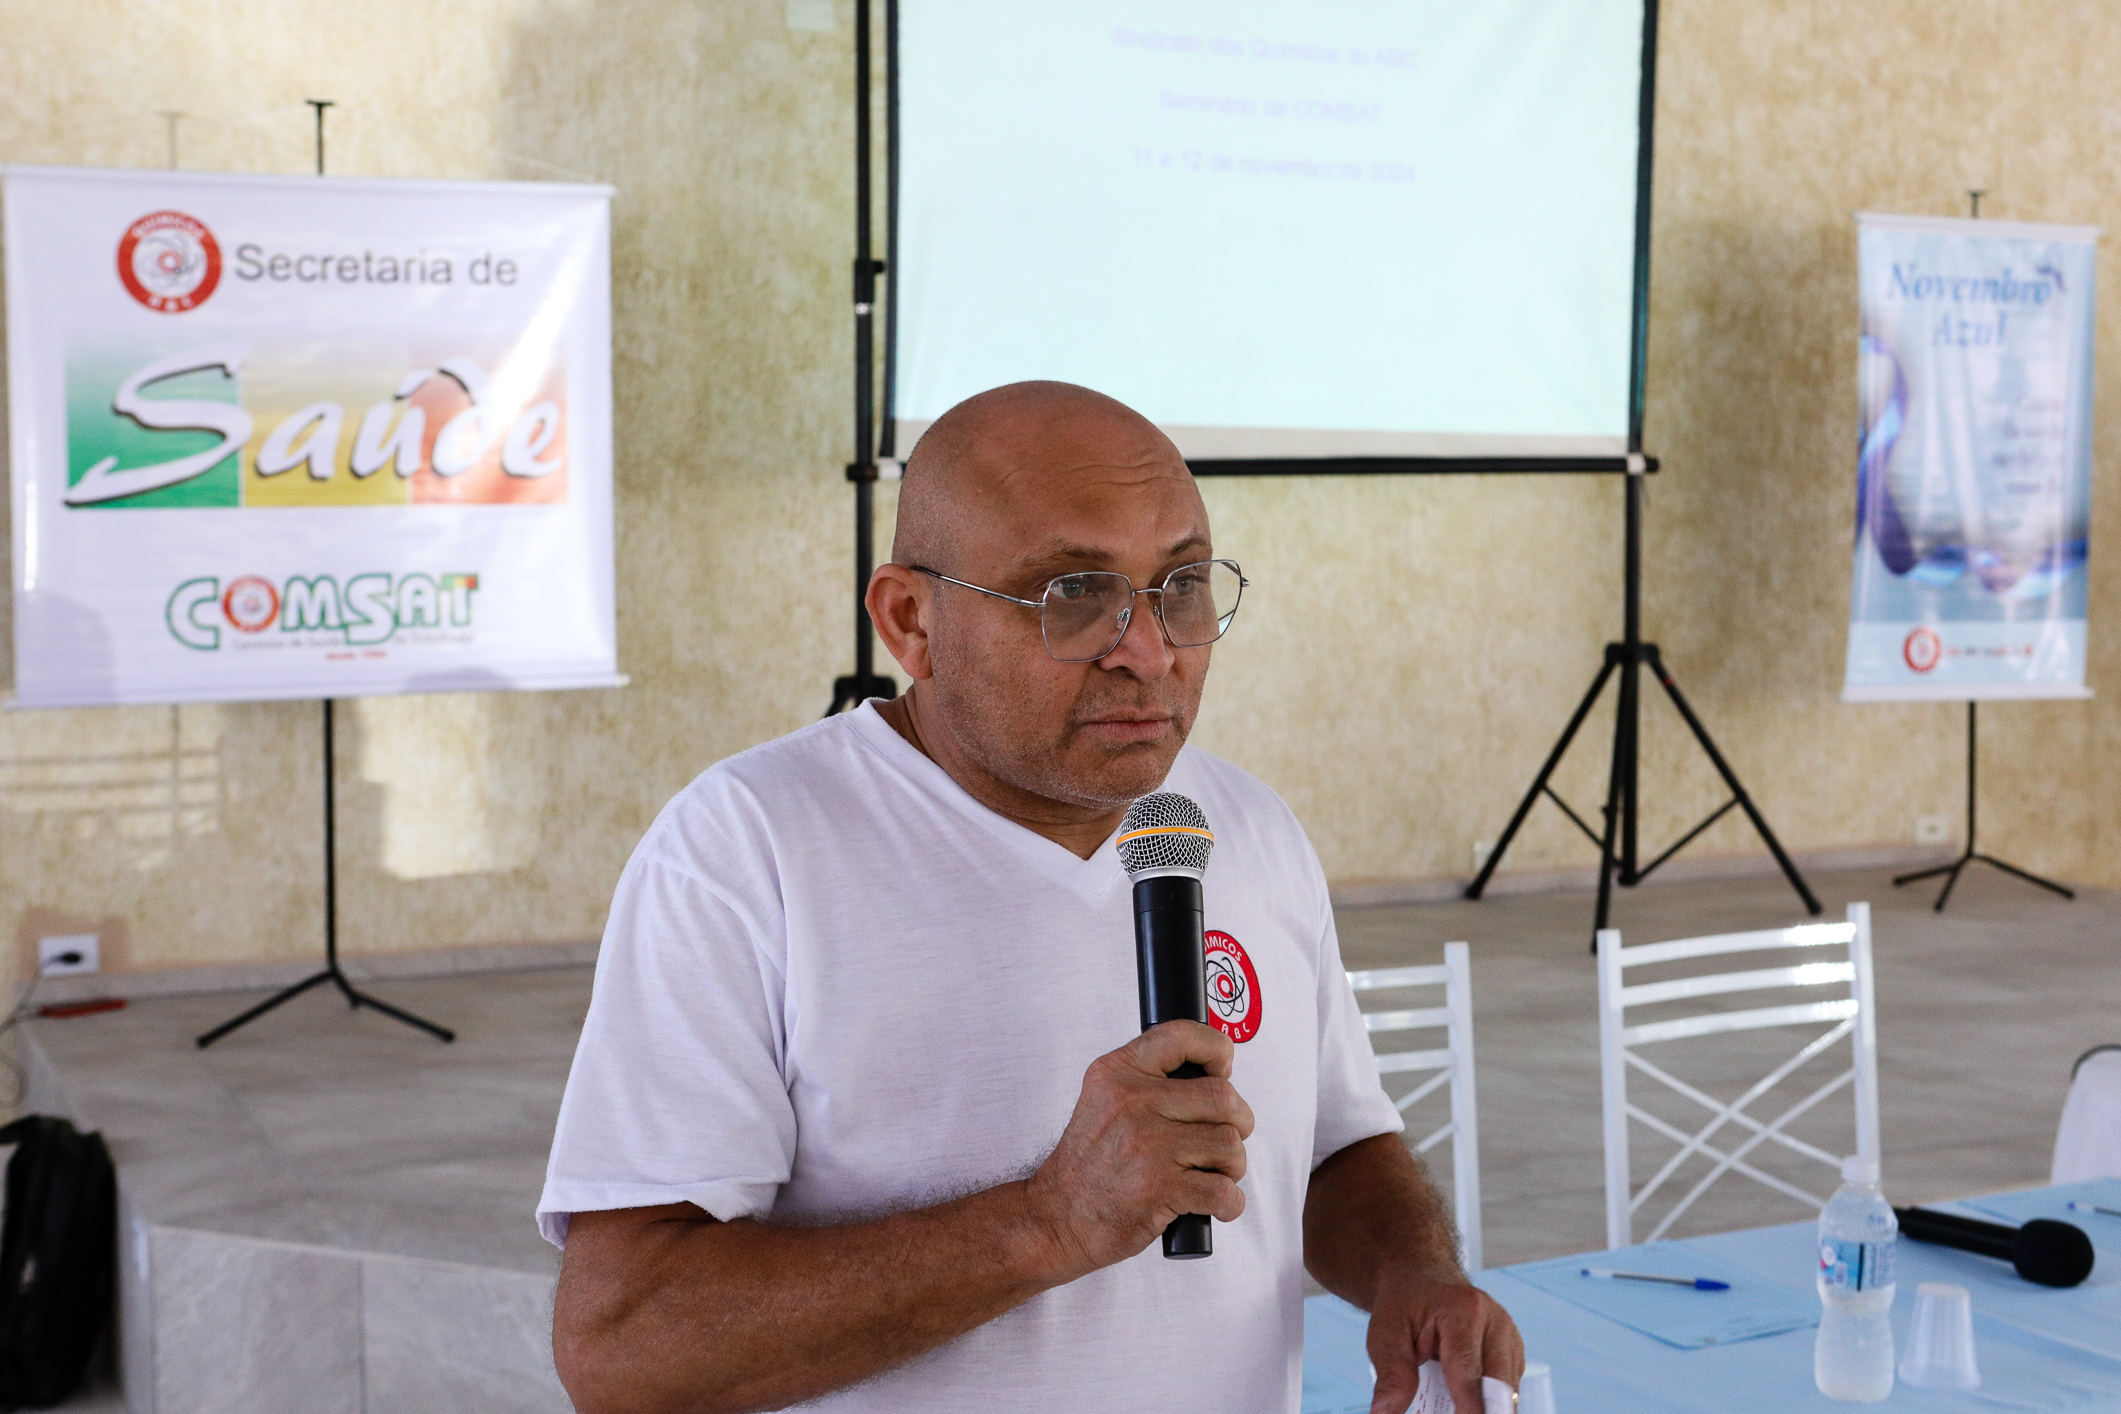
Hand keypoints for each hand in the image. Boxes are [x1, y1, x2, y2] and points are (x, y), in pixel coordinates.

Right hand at [1023, 1021, 1254, 1277]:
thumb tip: (1215, 1072)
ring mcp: (1146, 1146)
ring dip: (1232, 1166)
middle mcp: (1131, 1103)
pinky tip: (1213, 1204)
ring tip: (1210, 1174)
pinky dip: (1230, 1203)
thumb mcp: (1103, 1099)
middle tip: (1222, 1141)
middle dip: (1238, 1122)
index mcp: (1118, 1073)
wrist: (1057, 1217)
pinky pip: (1224, 1190)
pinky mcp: (1159, 1189)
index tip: (1222, 1071)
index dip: (1216, 1049)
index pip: (1181, 1035)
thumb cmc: (1089, 1164)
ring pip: (1229, 1144)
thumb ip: (1148, 1079)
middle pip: (1223, 1096)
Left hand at [1365, 1272, 1522, 1413]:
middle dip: (1483, 1411)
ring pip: (1508, 1390)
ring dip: (1486, 1406)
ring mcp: (1510, 1336)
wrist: (1422, 1279)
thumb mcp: (1386, 1334)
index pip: (1469, 1372)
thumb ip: (1391, 1375)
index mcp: (1465, 1310)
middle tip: (1456, 1413)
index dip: (1467, 1408)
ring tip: (1454, 1406)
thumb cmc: (1405, 1304)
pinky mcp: (1513, 1351)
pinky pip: (1508, 1387)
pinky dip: (1489, 1400)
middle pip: (1498, 1385)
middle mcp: (1496, 1321)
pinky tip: (1465, 1403)